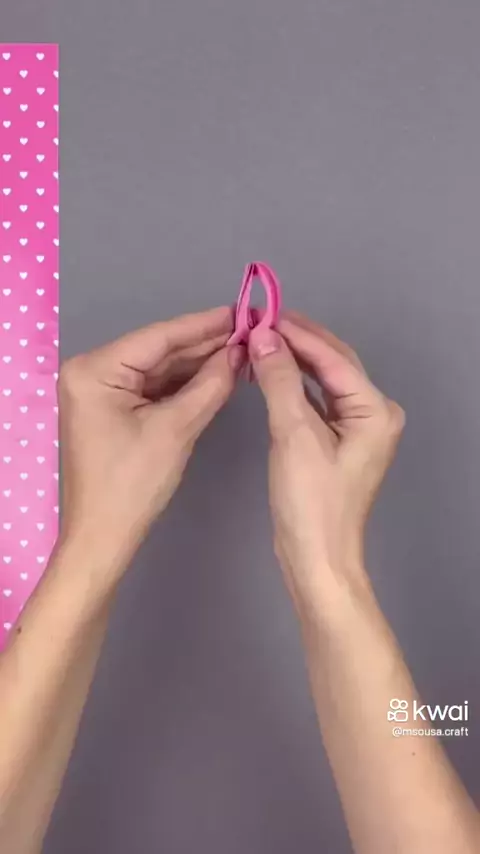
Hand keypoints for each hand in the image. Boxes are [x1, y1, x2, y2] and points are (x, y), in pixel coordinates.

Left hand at [58, 306, 244, 569]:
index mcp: (95, 370)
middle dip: (205, 345)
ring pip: (159, 370)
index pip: (159, 338)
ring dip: (198, 364)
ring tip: (243, 350)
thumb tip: (240, 351)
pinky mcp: (112, 409)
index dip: (204, 325)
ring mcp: (100, 390)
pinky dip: (185, 385)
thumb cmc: (132, 484)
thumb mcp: (175, 430)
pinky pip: (154, 388)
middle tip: (251, 331)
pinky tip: (218, 374)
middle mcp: (92, 371)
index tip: (243, 311)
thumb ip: (210, 385)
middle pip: (159, 351)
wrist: (104, 536)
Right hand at [247, 310, 404, 614]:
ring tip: (259, 340)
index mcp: (375, 410)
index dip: (296, 332)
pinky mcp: (339, 441)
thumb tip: (262, 336)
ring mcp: (358, 428)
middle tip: (257, 321)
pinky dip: (293, 385)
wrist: (316, 557)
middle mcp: (374, 413)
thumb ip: (279, 380)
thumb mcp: (293, 435)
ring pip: (323, 380)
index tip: (259, 313)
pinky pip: (317, 401)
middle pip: (333, 363)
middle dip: (296, 340)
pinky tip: (271, 373)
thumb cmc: (310, 501)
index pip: (332, 357)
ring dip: (294, 360)